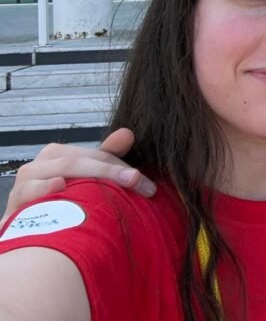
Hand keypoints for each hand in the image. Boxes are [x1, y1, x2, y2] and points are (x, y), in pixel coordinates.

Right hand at [1, 128, 153, 226]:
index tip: (148, 186)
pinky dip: (46, 187)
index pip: (98, 155)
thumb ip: (106, 156)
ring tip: (120, 181)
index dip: (124, 168)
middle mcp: (40, 164)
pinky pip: (31, 191)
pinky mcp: (15, 205)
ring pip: (63, 169)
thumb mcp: (84, 179)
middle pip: (84, 161)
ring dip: (94, 176)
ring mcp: (25, 183)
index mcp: (58, 154)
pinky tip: (60, 185)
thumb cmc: (60, 204)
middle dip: (115, 173)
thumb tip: (128, 133)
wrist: (28, 233)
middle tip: (142, 187)